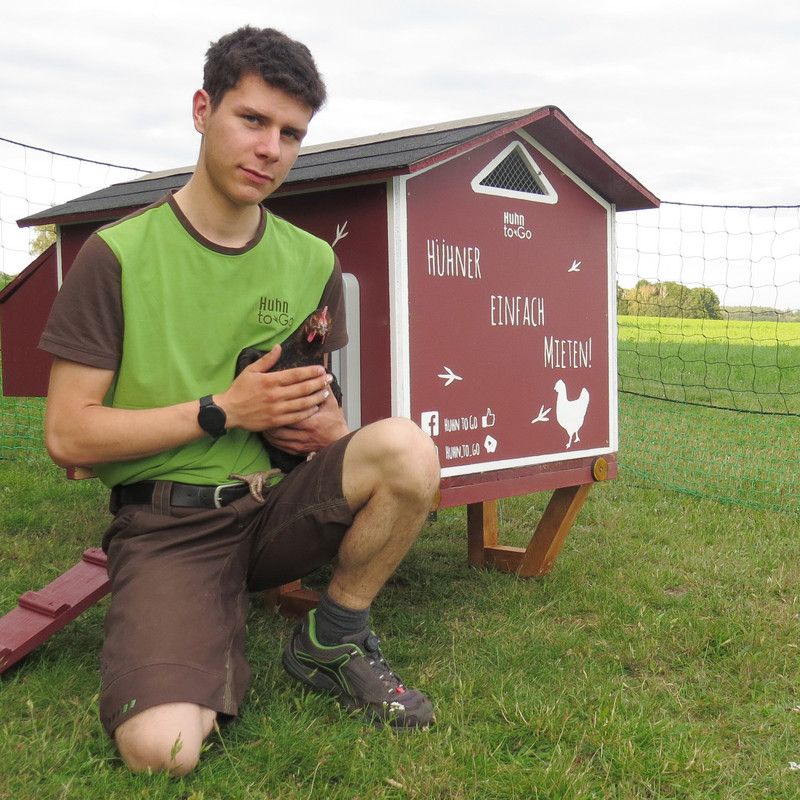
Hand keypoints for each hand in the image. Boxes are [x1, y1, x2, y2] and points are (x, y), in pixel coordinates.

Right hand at [217, 345, 333, 432]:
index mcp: (270, 380)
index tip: (321, 369)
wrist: (229, 411)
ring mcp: (276, 409)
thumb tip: (278, 347)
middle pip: (303, 388)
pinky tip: (315, 407)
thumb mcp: (251, 371)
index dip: (311, 372)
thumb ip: (267, 360)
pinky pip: (296, 417)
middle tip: (329, 379)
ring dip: (316, 397)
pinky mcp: (275, 421)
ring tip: (326, 392)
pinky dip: (307, 412)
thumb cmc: (239, 390)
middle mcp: (275, 394)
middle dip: (318, 383)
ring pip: (302, 403)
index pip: (296, 375)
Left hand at [262, 392, 349, 454]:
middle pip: (280, 427)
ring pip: (277, 438)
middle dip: (269, 419)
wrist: (340, 442)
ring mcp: (300, 444)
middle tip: (261, 410)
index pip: (290, 413)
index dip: (278, 407)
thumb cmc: (335, 423)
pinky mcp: (297, 451)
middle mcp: (304, 435)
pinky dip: (272, 440)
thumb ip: (324, 390)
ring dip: (268, 430)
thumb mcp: (332, 404)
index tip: (270, 400)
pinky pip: (280, 446)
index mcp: (312, 422)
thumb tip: (319, 375)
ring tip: (262, 421)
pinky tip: (268, 433)